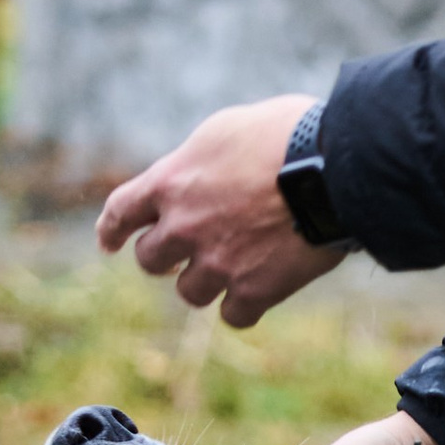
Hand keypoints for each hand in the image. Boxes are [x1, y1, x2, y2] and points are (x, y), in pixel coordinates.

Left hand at [97, 95, 345, 329]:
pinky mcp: (254, 291)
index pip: (121, 211)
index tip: (109, 243)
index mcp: (172, 181)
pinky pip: (233, 316)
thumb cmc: (289, 134)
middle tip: (189, 252)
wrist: (335, 168)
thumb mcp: (230, 128)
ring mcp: (217, 263)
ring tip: (236, 266)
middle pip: (151, 260)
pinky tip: (261, 290)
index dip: (112, 229)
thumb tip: (201, 174)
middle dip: (166, 256)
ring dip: (206, 281)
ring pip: (190, 292)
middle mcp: (184, 227)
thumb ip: (202, 159)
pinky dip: (245, 305)